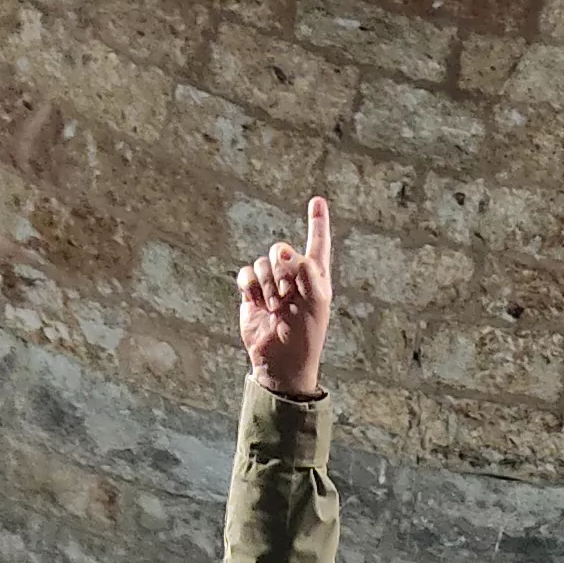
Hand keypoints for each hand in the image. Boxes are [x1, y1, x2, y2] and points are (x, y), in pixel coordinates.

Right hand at [238, 195, 332, 395]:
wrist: (281, 362)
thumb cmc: (306, 337)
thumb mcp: (316, 305)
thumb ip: (307, 273)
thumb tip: (287, 252)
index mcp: (316, 276)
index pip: (318, 243)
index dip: (317, 222)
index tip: (317, 200)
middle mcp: (293, 276)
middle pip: (281, 249)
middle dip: (282, 269)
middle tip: (288, 295)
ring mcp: (271, 284)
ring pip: (262, 263)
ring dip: (268, 284)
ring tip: (275, 307)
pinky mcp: (252, 293)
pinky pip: (246, 274)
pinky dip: (250, 286)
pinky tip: (257, 302)